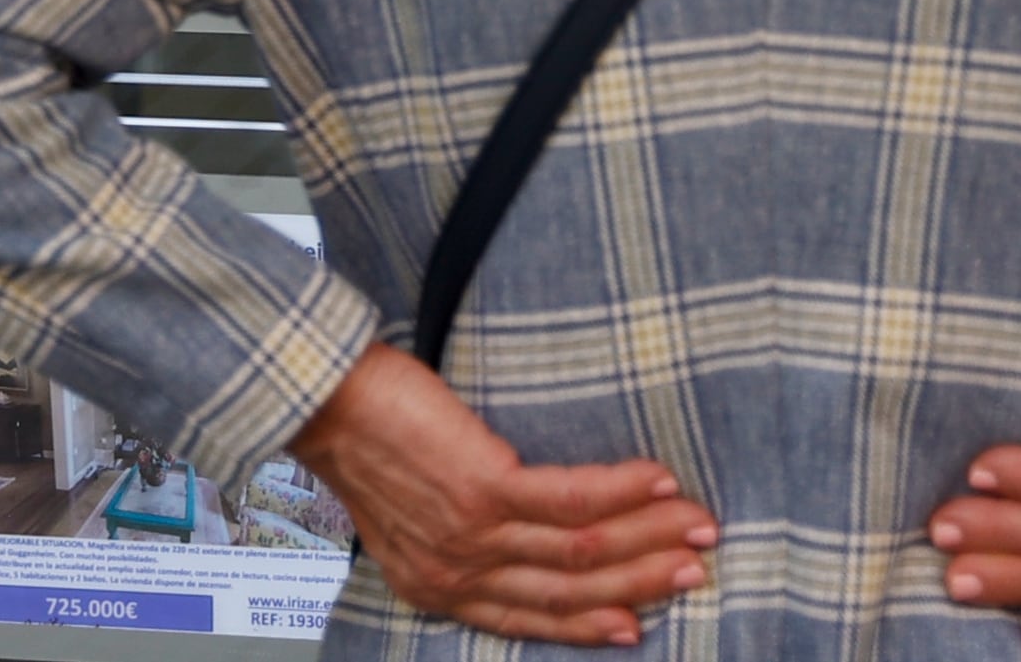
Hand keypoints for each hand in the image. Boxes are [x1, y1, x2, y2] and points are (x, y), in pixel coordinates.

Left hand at [283, 342, 719, 646]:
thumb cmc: (364, 439)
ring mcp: (473, 534)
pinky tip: (659, 482)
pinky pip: (572, 499)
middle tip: (695, 569)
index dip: (591, 622)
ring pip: (582, 548)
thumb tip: (518, 536)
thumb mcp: (406, 516)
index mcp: (439, 585)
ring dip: (650, 537)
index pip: (532, 616)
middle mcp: (459, 571)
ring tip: (697, 526)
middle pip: (571, 589)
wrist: (323, 399)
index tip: (637, 622)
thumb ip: (458, 540)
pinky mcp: (483, 488)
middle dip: (642, 581)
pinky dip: (624, 492)